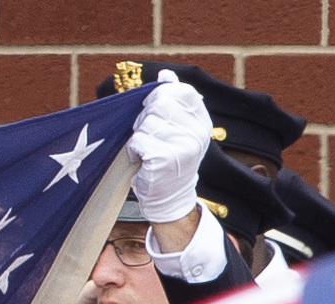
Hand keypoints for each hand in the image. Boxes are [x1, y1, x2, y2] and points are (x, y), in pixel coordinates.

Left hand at [127, 76, 208, 223]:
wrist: (170, 198)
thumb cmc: (169, 159)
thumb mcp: (178, 128)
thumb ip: (173, 101)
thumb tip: (165, 74)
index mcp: (202, 121)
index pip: (181, 91)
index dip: (161, 95)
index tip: (152, 110)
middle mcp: (197, 132)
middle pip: (160, 104)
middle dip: (145, 116)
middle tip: (146, 134)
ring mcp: (182, 146)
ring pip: (146, 122)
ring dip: (138, 135)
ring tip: (145, 150)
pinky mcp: (165, 159)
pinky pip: (138, 140)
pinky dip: (133, 149)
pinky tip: (140, 159)